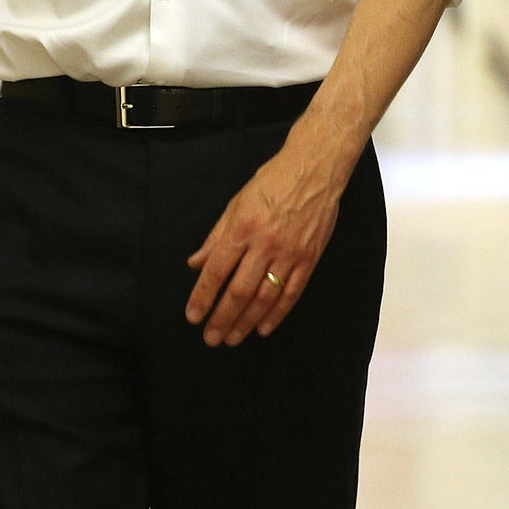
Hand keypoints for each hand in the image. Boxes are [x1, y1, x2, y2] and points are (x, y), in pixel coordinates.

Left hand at [185, 137, 348, 345]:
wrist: (314, 169)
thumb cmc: (272, 181)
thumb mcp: (236, 203)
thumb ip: (216, 236)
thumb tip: (196, 263)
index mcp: (242, 228)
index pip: (217, 270)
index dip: (203, 296)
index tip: (193, 317)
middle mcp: (265, 244)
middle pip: (240, 291)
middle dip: (223, 318)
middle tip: (212, 339)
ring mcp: (289, 253)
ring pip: (265, 297)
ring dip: (247, 321)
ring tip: (233, 338)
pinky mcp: (309, 258)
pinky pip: (291, 293)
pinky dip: (277, 314)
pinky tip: (263, 328)